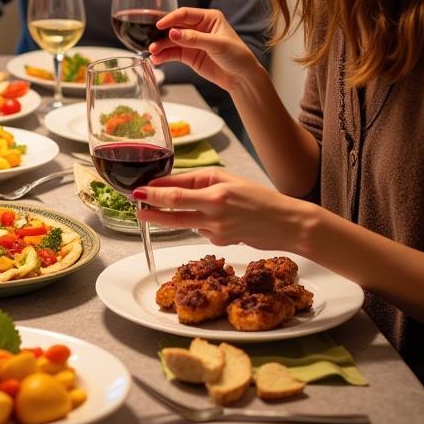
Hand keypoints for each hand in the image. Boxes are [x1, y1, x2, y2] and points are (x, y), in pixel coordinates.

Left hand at [133, 169, 312, 248]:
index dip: (154, 193)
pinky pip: (201, 231)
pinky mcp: (220, 243)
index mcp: (216, 194)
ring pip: (184, 223)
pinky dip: (200, 223)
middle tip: (136, 207)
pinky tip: (215, 218)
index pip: (177, 193)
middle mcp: (215, 213)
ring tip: (149, 214)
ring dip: (166, 218)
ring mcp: (217, 231)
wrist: (287, 223)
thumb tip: (169, 184)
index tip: (139, 191)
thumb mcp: (227, 180)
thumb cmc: (258, 197)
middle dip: (151, 211)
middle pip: (174, 213)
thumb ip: (197, 181)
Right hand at [149, 7, 260, 91]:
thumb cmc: (237, 56)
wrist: (242, 78)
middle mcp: (198, 28)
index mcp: (208, 18)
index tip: (159, 25)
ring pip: (171, 41)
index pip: (185, 14)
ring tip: (153, 52)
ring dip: (161, 46)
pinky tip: (157, 59)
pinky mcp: (189, 55)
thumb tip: (173, 33)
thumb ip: (194, 38)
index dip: (170, 19)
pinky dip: (164, 56)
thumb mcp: (217, 45)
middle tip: (152, 42)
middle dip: (163, 34)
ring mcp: (192, 42)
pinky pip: (173, 53)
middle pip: (175, 27)